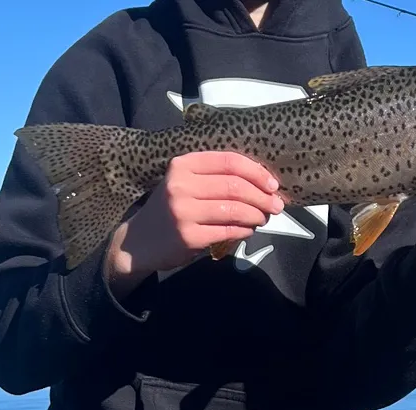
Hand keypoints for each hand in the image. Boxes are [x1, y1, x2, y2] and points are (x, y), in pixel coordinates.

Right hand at [105, 151, 284, 295]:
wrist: (138, 242)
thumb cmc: (170, 210)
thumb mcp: (184, 183)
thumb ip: (213, 177)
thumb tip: (259, 182)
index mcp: (183, 165)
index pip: (229, 161)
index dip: (256, 172)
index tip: (272, 184)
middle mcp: (181, 185)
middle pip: (234, 186)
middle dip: (262, 196)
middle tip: (276, 205)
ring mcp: (184, 212)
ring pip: (234, 209)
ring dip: (256, 214)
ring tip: (263, 218)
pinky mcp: (188, 236)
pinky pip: (227, 231)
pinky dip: (244, 230)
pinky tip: (248, 229)